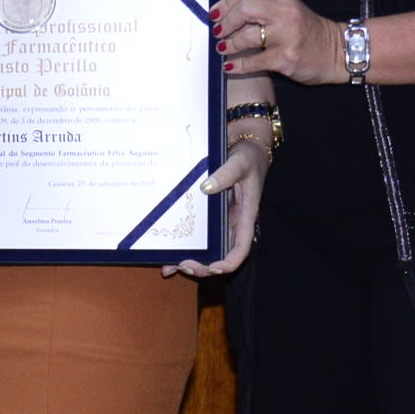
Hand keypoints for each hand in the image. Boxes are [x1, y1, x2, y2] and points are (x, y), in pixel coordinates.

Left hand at [166, 140, 268, 277]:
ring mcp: (218, 221)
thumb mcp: (240, 162)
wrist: (243, 145)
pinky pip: (195, 235)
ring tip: (170, 267)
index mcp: (245, 215)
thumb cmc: (248, 156)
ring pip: (206, 250)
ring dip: (190, 261)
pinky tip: (166, 256)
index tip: (214, 268)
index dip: (229, 262)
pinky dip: (182, 246)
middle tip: (183, 265)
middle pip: (220, 255)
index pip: (241, 247)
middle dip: (203, 266)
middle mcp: (231, 223)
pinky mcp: (206, 216)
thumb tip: (207, 187)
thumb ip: (226, 174)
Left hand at [212, 0, 341, 85]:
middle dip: (225, 23)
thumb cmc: (307, 31)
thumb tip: (227, 14)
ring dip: (229, 45)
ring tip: (223, 48)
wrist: (337, 51)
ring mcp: (286, 35)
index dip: (225, 4)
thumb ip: (262, 7)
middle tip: (218, 33)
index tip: (215, 14)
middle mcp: (284, 12)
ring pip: (245, 36)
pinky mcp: (286, 58)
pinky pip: (253, 61)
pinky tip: (230, 66)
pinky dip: (237, 65)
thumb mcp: (288, 10)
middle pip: (243, 10)